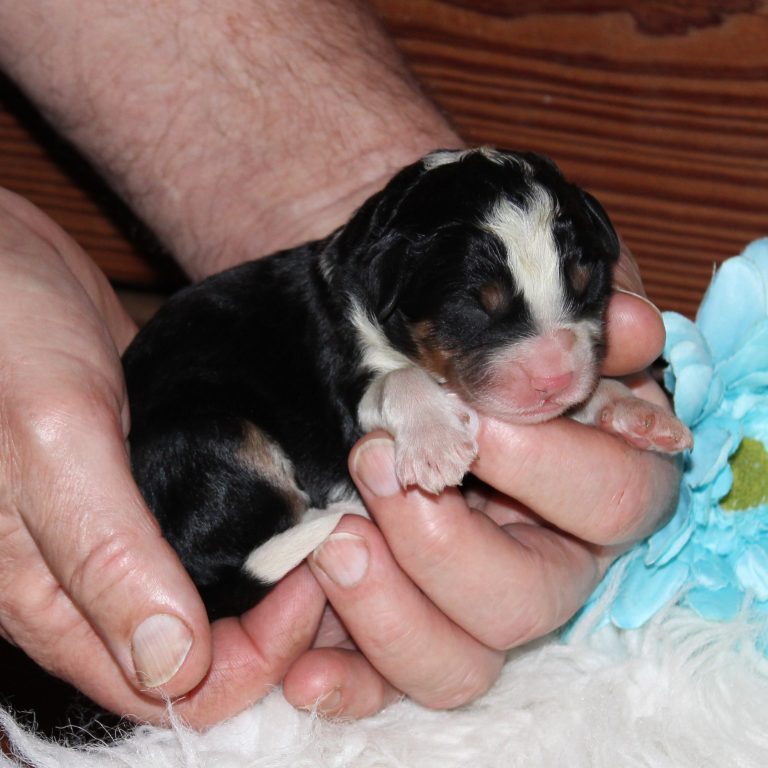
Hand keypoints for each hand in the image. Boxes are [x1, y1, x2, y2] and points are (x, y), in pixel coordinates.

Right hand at [0, 189, 326, 726]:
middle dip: (279, 621)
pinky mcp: (156, 483)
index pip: (167, 683)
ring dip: (280, 577)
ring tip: (339, 527)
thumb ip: (103, 554)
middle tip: (337, 550)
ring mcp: (128, 531)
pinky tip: (310, 498)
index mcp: (49, 594)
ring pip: (216, 595)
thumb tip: (174, 668)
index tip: (308, 583)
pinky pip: (218, 533)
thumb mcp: (51, 437)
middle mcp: (90, 579)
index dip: (249, 657)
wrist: (4, 259)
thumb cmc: (6, 333)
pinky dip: (266, 529)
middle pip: (203, 649)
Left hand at [282, 246, 680, 716]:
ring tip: (330, 541)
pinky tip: (304, 672)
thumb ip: (573, 314)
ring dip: (391, 610)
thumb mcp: (516, 304)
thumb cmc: (455, 324)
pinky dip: (347, 685)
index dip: (547, 465)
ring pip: (460, 661)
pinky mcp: (396, 627)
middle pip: (529, 602)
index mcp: (589, 483)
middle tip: (374, 464)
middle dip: (445, 542)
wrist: (370, 344)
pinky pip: (386, 686)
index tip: (471, 413)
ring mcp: (465, 602)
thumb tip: (629, 329)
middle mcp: (538, 557)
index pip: (612, 500)